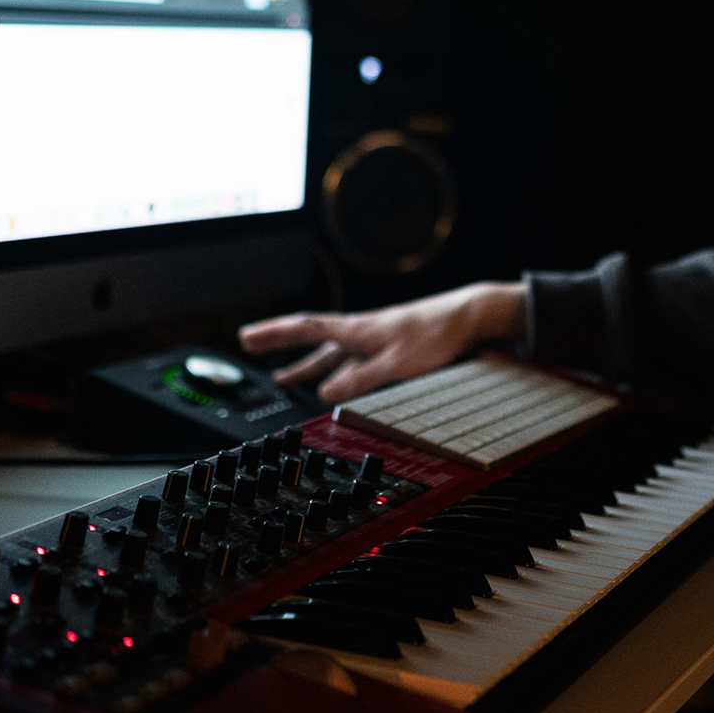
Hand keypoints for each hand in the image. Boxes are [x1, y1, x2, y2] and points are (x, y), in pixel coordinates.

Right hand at [237, 282, 528, 403]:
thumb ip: (359, 380)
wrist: (467, 318)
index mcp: (355, 330)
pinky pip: (349, 359)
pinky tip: (333, 380)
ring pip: (329, 353)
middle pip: (310, 339)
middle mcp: (359, 332)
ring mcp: (372, 339)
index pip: (304, 329)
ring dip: (304, 365)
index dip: (273, 334)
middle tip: (250, 347)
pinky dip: (334, 370)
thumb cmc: (433, 335)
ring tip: (283, 377)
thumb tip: (325, 394)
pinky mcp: (387, 346)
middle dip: (279, 345)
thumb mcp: (394, 364)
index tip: (246, 336)